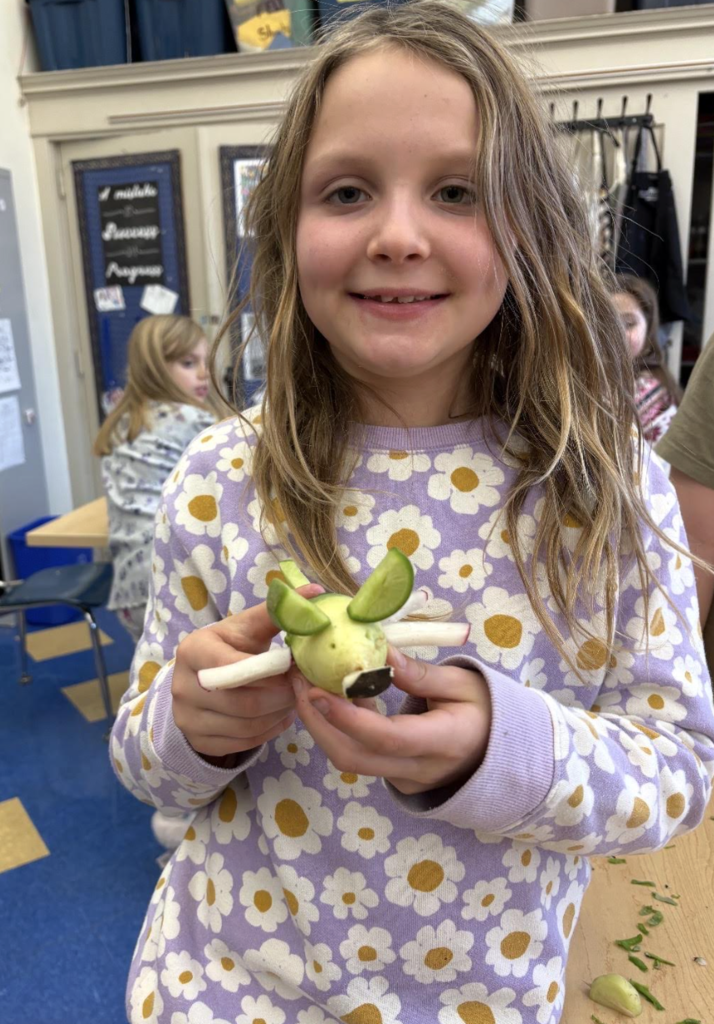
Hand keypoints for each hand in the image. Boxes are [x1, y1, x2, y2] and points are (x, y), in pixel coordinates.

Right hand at [172, 584, 323, 760]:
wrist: (201, 679)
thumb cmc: (231, 647)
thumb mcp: (247, 627)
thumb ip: (277, 612)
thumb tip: (316, 591)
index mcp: (193, 650)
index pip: (231, 667)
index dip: (268, 672)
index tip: (292, 667)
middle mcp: (182, 685)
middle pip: (241, 702)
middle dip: (280, 696)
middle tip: (300, 687)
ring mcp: (186, 717)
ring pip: (244, 726)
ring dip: (277, 715)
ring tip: (293, 700)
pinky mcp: (198, 740)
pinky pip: (241, 744)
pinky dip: (268, 732)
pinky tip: (280, 716)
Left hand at [292, 647, 491, 794]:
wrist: (501, 752)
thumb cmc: (485, 710)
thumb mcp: (461, 683)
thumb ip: (416, 672)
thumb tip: (377, 648)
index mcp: (443, 743)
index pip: (386, 737)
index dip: (347, 716)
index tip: (315, 689)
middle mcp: (417, 769)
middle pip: (352, 756)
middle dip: (317, 720)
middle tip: (297, 679)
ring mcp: (402, 778)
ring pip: (349, 758)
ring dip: (323, 722)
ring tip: (306, 680)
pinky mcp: (392, 774)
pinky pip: (358, 754)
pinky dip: (340, 726)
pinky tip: (333, 694)